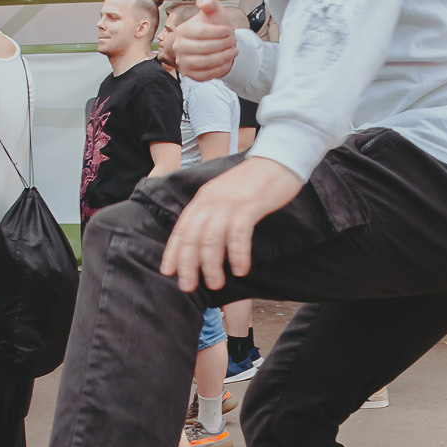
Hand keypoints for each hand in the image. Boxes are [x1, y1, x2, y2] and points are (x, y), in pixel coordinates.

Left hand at [161, 156, 302, 291]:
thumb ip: (213, 212)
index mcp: (203, 198)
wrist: (278, 160)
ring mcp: (229, 203)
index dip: (173, 251)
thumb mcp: (226, 195)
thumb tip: (204, 241)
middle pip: (193, 237)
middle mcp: (211, 200)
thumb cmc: (254, 182)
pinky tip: (240, 269)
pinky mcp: (248, 206)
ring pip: (211, 239)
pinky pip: (238, 235)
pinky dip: (237, 254)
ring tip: (216, 283)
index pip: (182, 228)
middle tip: (188, 286)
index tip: (168, 272)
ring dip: (211, 265)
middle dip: (188, 265)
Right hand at [170, 0, 238, 81]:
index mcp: (182, 29)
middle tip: (233, 42)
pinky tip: (228, 62)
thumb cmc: (214, 25)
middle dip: (223, 45)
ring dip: (224, 57)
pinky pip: (205, 75)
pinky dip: (220, 69)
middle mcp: (178, 46)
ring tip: (233, 51)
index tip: (229, 30)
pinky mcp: (189, 74)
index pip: (201, 32)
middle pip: (204, 48)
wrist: (217, 43)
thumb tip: (203, 2)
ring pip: (205, 62)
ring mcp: (182, 62)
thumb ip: (209, 1)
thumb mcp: (213, 10)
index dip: (219, 32)